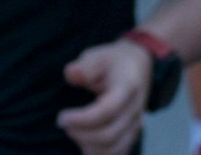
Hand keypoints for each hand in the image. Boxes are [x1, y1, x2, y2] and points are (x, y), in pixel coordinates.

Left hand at [58, 39, 152, 154]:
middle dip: (81, 133)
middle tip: (62, 123)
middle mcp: (134, 111)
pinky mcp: (133, 134)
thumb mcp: (98, 55)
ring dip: (89, 145)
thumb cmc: (113, 60)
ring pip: (114, 148)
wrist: (138, 64)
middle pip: (109, 135)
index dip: (82, 119)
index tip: (61, 117)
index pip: (106, 111)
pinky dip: (99, 153)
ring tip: (72, 131)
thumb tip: (70, 75)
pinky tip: (83, 143)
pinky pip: (118, 152)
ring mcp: (136, 125)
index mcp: (127, 89)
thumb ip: (85, 66)